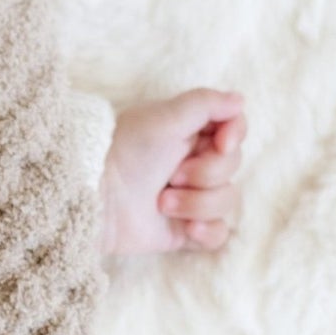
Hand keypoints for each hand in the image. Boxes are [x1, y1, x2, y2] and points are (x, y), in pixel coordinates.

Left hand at [100, 88, 247, 256]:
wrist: (94, 199)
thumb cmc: (124, 152)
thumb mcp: (164, 117)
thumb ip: (205, 103)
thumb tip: (240, 100)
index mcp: (187, 133)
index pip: (233, 129)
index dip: (234, 136)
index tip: (221, 143)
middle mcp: (190, 164)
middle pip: (232, 166)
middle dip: (206, 173)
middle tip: (170, 176)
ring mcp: (188, 198)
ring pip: (227, 200)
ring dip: (197, 203)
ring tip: (161, 203)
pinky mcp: (181, 230)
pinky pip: (218, 234)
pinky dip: (208, 231)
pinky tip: (187, 229)